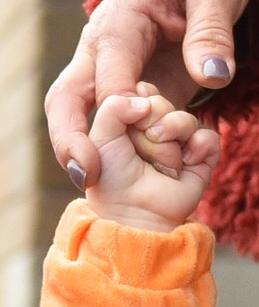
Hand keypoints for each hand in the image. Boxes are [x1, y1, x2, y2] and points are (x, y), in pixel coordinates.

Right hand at [46, 0, 251, 188]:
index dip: (116, 110)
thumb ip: (213, 31)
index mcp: (120, 22)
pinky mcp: (116, 92)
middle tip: (86, 176)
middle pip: (66, 99)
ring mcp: (102, 73)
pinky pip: (99, 126)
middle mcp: (99, 50)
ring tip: (88, 184)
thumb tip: (214, 76)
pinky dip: (100, 152)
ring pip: (71, 115)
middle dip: (69, 139)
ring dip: (76, 150)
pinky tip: (110, 181)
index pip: (109, 75)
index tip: (131, 135)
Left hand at [84, 87, 219, 231]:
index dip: (136, 106)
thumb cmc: (111, 180)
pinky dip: (197, 149)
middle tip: (140, 153)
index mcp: (131, 122)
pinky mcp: (200, 158)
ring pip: (185, 119)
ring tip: (159, 166)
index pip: (143, 91)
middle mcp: (155, 130)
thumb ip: (113, 103)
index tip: (126, 130)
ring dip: (169, 143)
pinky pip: (207, 137)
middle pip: (163, 103)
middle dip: (150, 126)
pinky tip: (184, 165)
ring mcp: (179, 143)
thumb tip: (145, 98)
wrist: (132, 215)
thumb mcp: (100, 137)